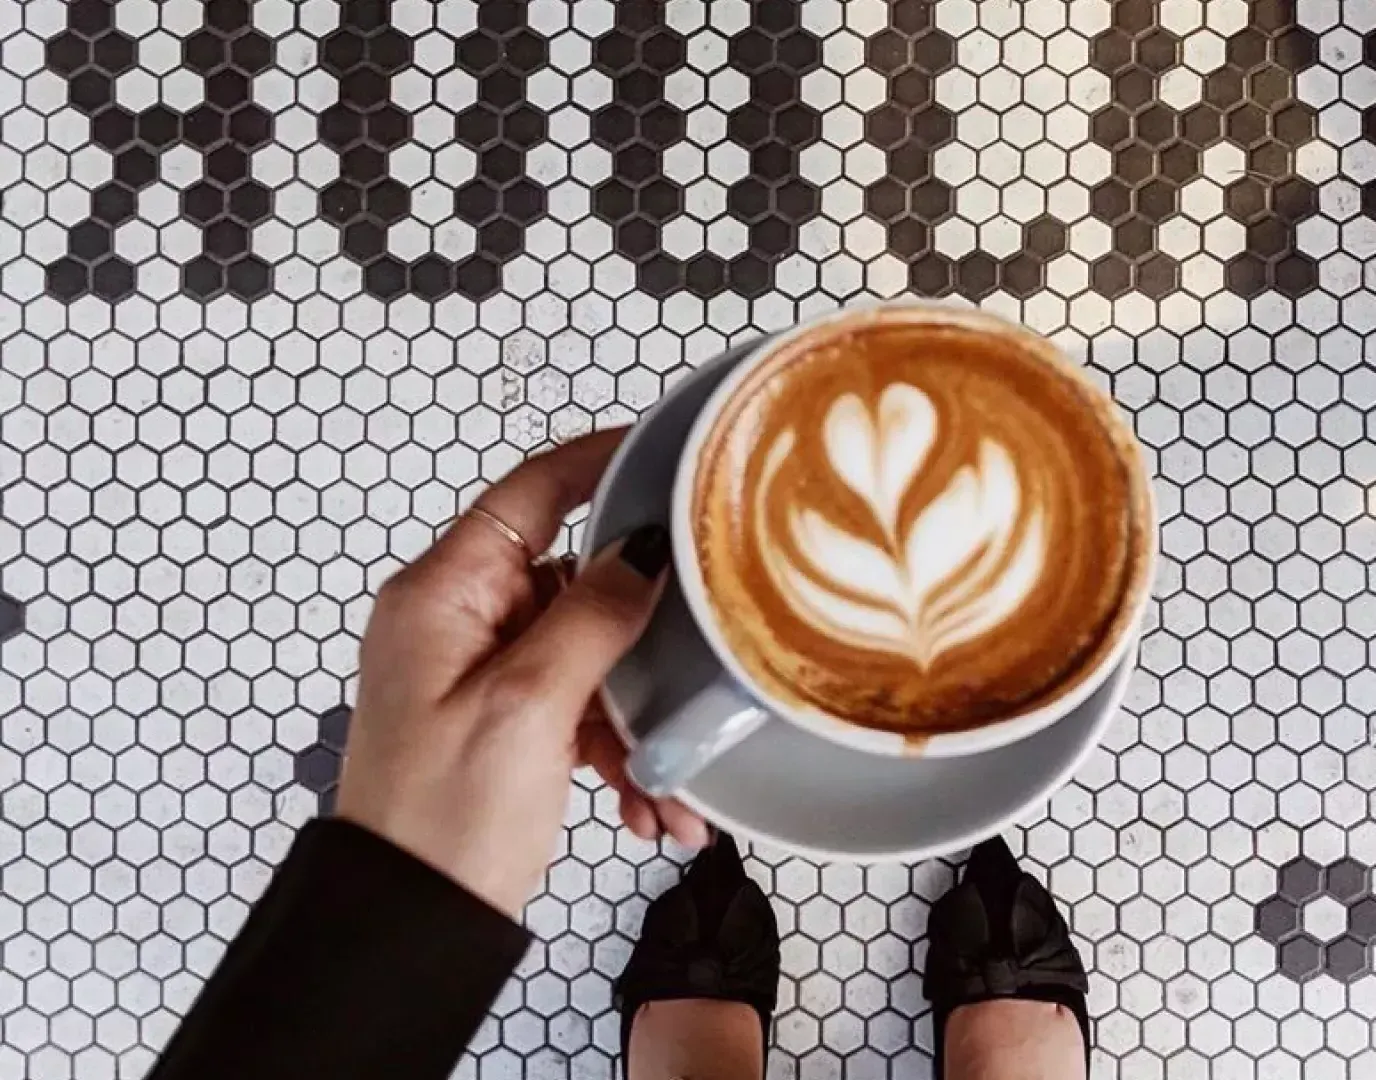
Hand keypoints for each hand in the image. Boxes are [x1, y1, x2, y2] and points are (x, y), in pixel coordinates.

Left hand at [336, 428, 708, 915]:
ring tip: (671, 780)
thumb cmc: (439, 820)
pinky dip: (622, 750)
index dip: (604, 462)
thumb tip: (644, 550)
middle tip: (699, 658)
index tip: (671, 450)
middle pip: (577, 579)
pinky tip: (651, 801)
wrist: (410, 924)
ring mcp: (482, 671)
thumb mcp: (530, 707)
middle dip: (643, 635)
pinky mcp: (505, 719)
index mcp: (443, 595)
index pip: (533, 492)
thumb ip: (592, 617)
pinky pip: (583, 707)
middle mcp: (459, 620)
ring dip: (640, 716)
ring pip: (592, 653)